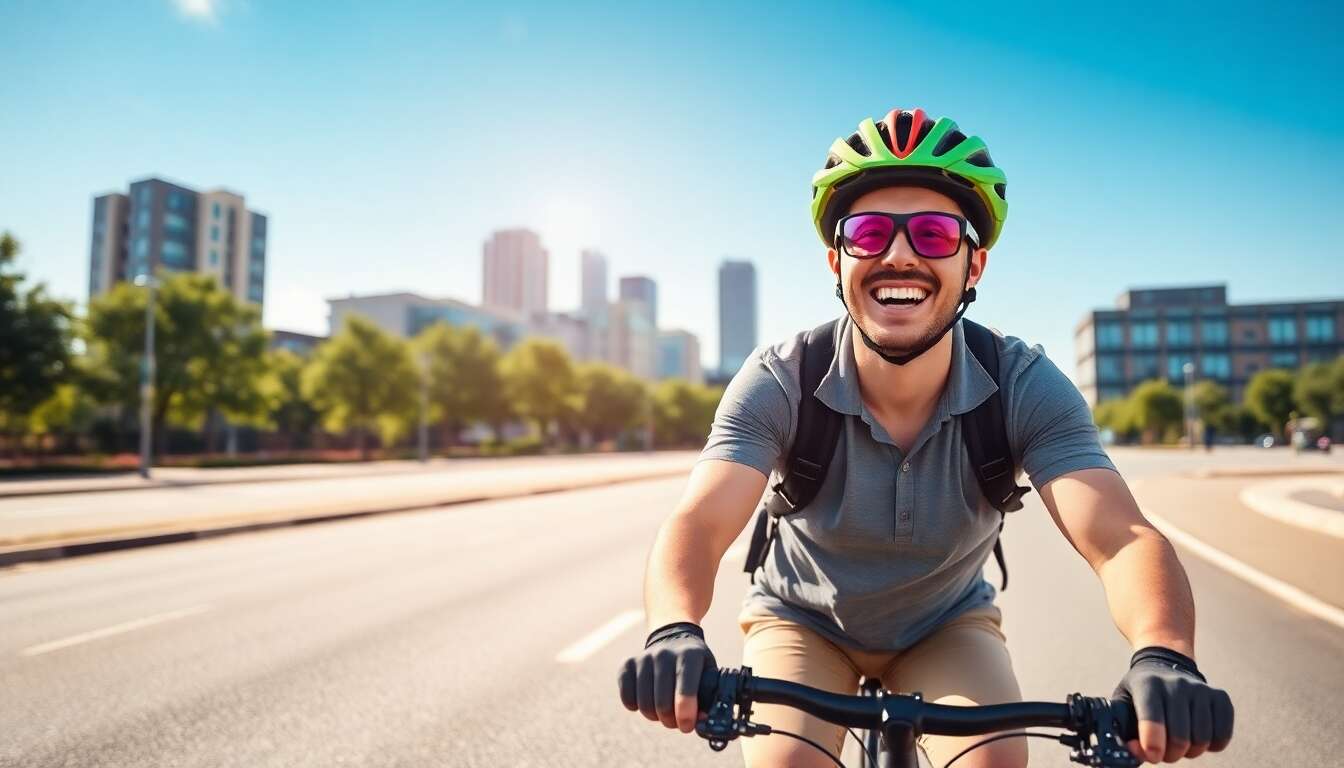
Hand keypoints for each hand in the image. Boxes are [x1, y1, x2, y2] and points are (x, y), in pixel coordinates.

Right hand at [618, 622, 715, 732]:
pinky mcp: (627, 664)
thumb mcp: (709, 675)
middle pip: (662, 704)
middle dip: (670, 721)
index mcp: (690, 655)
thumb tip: (701, 720)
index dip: (686, 714)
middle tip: (676, 721)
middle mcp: (665, 653)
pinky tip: (647, 700)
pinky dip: (636, 707)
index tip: (687, 725)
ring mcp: (644, 657)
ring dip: (655, 716)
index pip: (685, 690)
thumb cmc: (695, 666)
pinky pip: (627, 698)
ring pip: (644, 704)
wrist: (673, 641)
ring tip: (663, 711)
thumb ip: (708, 698)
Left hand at [1112, 647, 1233, 762]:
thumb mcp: (1122, 705)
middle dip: (1170, 754)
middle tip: (1163, 752)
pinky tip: (1197, 737)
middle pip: (1179, 737)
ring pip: (1201, 740)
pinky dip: (1211, 746)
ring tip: (1178, 743)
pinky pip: (1222, 735)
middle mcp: (1176, 683)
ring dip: (1189, 752)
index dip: (1152, 744)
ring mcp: (1201, 689)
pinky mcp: (1221, 697)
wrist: (1164, 667)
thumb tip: (1136, 750)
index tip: (1153, 755)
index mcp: (1147, 684)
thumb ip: (1122, 730)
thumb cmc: (1139, 694)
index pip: (1152, 718)